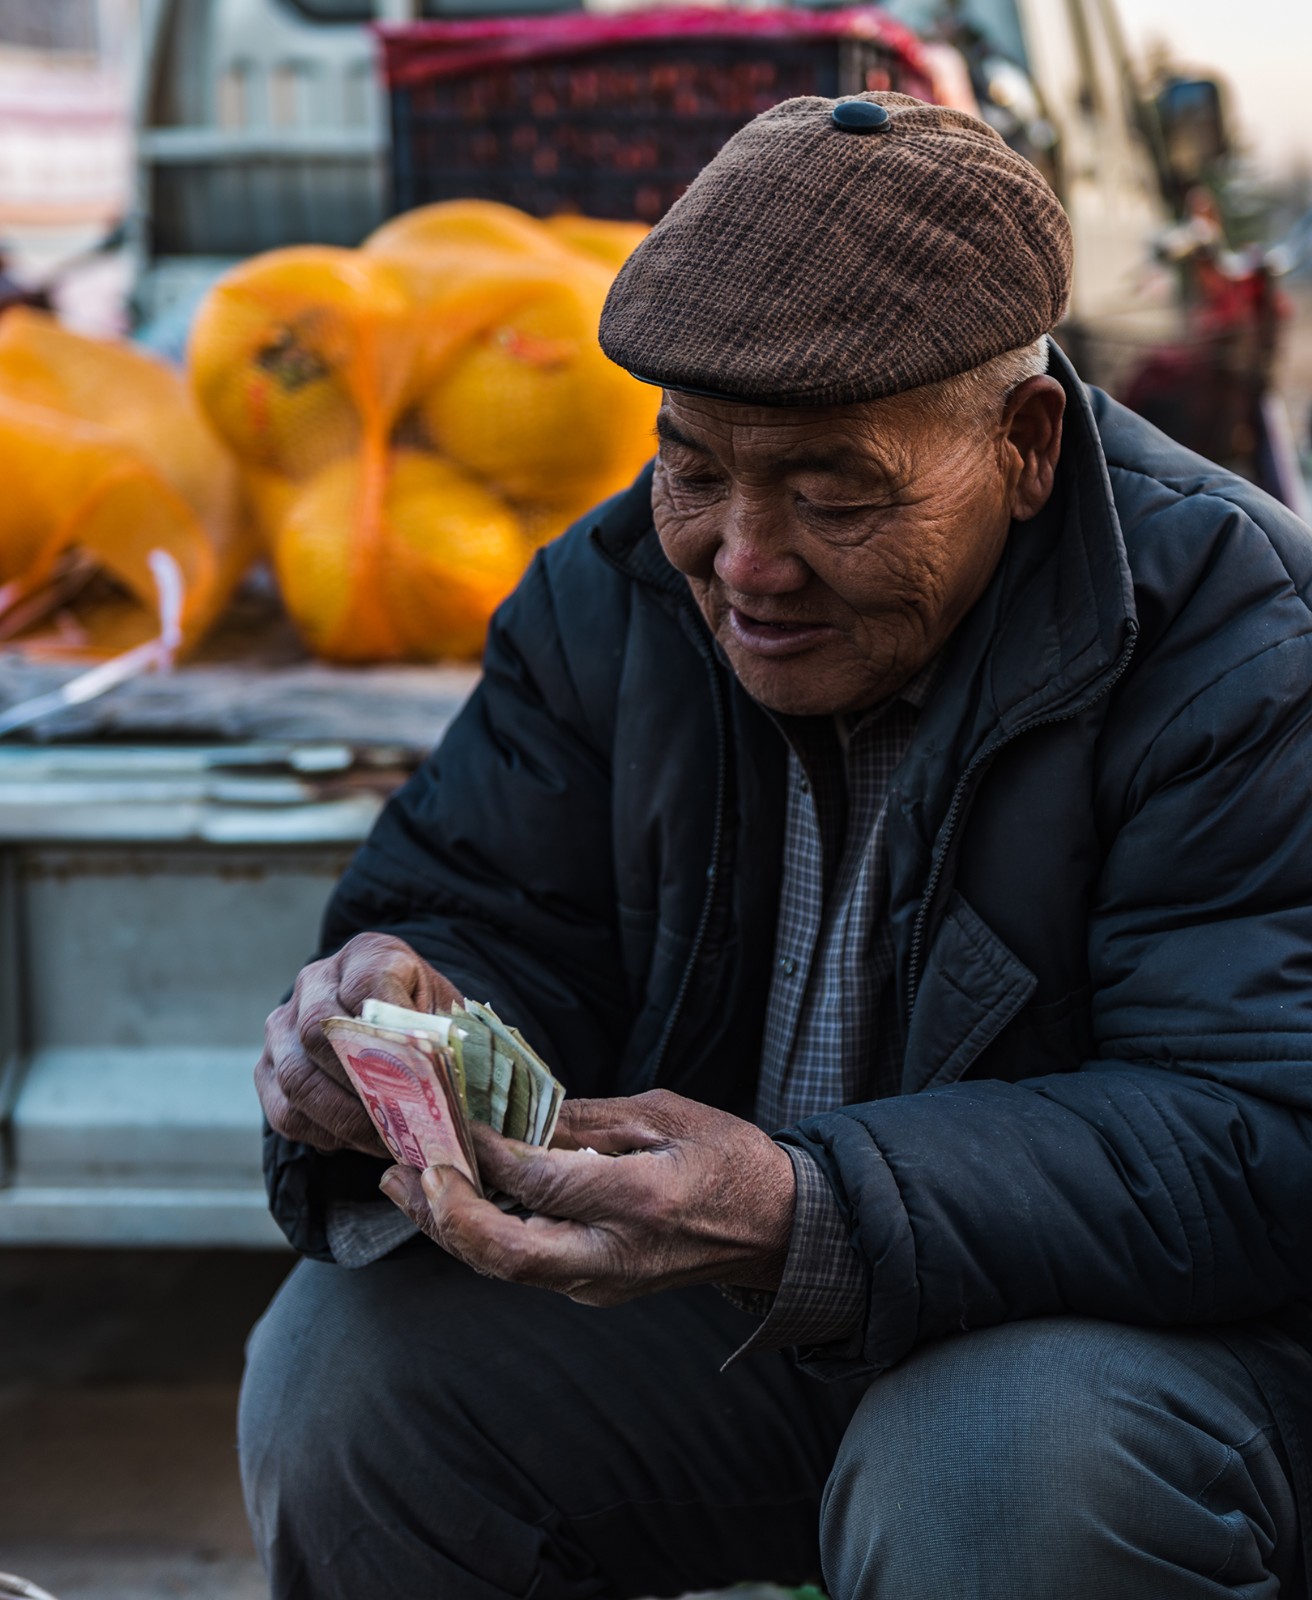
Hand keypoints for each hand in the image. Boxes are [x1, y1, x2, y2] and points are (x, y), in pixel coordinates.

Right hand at [257, 931, 460, 1155]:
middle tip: (405, 1125)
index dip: (391, 1034)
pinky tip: (359, 1141)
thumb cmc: (420, 1014)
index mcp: (366, 955)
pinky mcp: (267, 1068)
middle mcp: (315, 982)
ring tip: (387, 1142)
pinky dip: (324, 1133)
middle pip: (319, 1033)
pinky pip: (286, 1111)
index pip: (366, 987)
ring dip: (345, 1120)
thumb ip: (442, 1035)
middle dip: (364, 1088)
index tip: (423, 1074)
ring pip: (298, 1078)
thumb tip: (451, 1086)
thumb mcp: (442, 1010)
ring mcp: (283, 1025)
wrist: (384, 1015)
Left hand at [378, 1089, 796, 1305]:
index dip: (487, 1152)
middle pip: (506, 1254)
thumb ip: (590, 1120)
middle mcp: (613, 1255)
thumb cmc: (731, 1160)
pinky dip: (480, 1234)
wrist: (778, 1230)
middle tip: (406, 1169)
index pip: (540, 1181)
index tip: (450, 1116)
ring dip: (448, 1228)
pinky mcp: (594, 1288)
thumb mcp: (667, 1114)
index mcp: (640, 1201)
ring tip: (403, 1183)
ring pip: (505, 1268)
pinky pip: (524, 1265)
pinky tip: (452, 1200)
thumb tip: (520, 1116)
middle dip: (446, 1214)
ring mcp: (602, 1282)